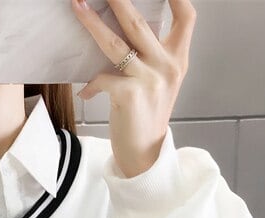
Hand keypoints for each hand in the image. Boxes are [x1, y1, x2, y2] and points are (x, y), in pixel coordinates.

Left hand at [70, 0, 195, 176]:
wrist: (145, 156)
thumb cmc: (146, 118)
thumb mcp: (158, 83)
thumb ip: (150, 56)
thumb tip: (123, 28)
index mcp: (177, 60)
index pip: (187, 16)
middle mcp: (167, 66)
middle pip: (140, 22)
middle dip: (118, 0)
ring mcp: (150, 80)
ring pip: (116, 43)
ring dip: (93, 23)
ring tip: (77, 6)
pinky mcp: (131, 96)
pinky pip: (103, 78)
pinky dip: (91, 84)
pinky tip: (86, 92)